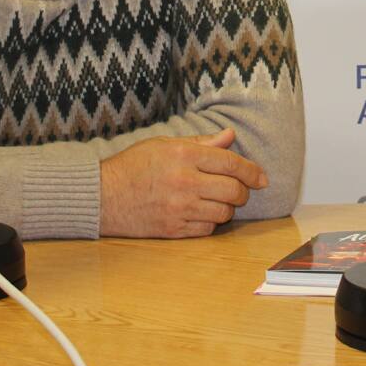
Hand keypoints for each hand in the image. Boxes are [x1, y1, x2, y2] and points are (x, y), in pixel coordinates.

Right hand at [100, 128, 267, 238]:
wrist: (103, 195)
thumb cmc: (134, 165)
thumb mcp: (166, 144)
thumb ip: (202, 142)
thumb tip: (230, 135)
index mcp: (184, 155)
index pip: (231, 163)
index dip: (252, 171)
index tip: (262, 178)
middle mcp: (185, 181)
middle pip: (233, 190)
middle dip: (243, 191)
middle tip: (240, 190)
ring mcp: (179, 208)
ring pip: (224, 212)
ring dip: (228, 208)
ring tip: (219, 200)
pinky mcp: (173, 230)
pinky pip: (207, 229)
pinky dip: (212, 222)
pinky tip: (203, 213)